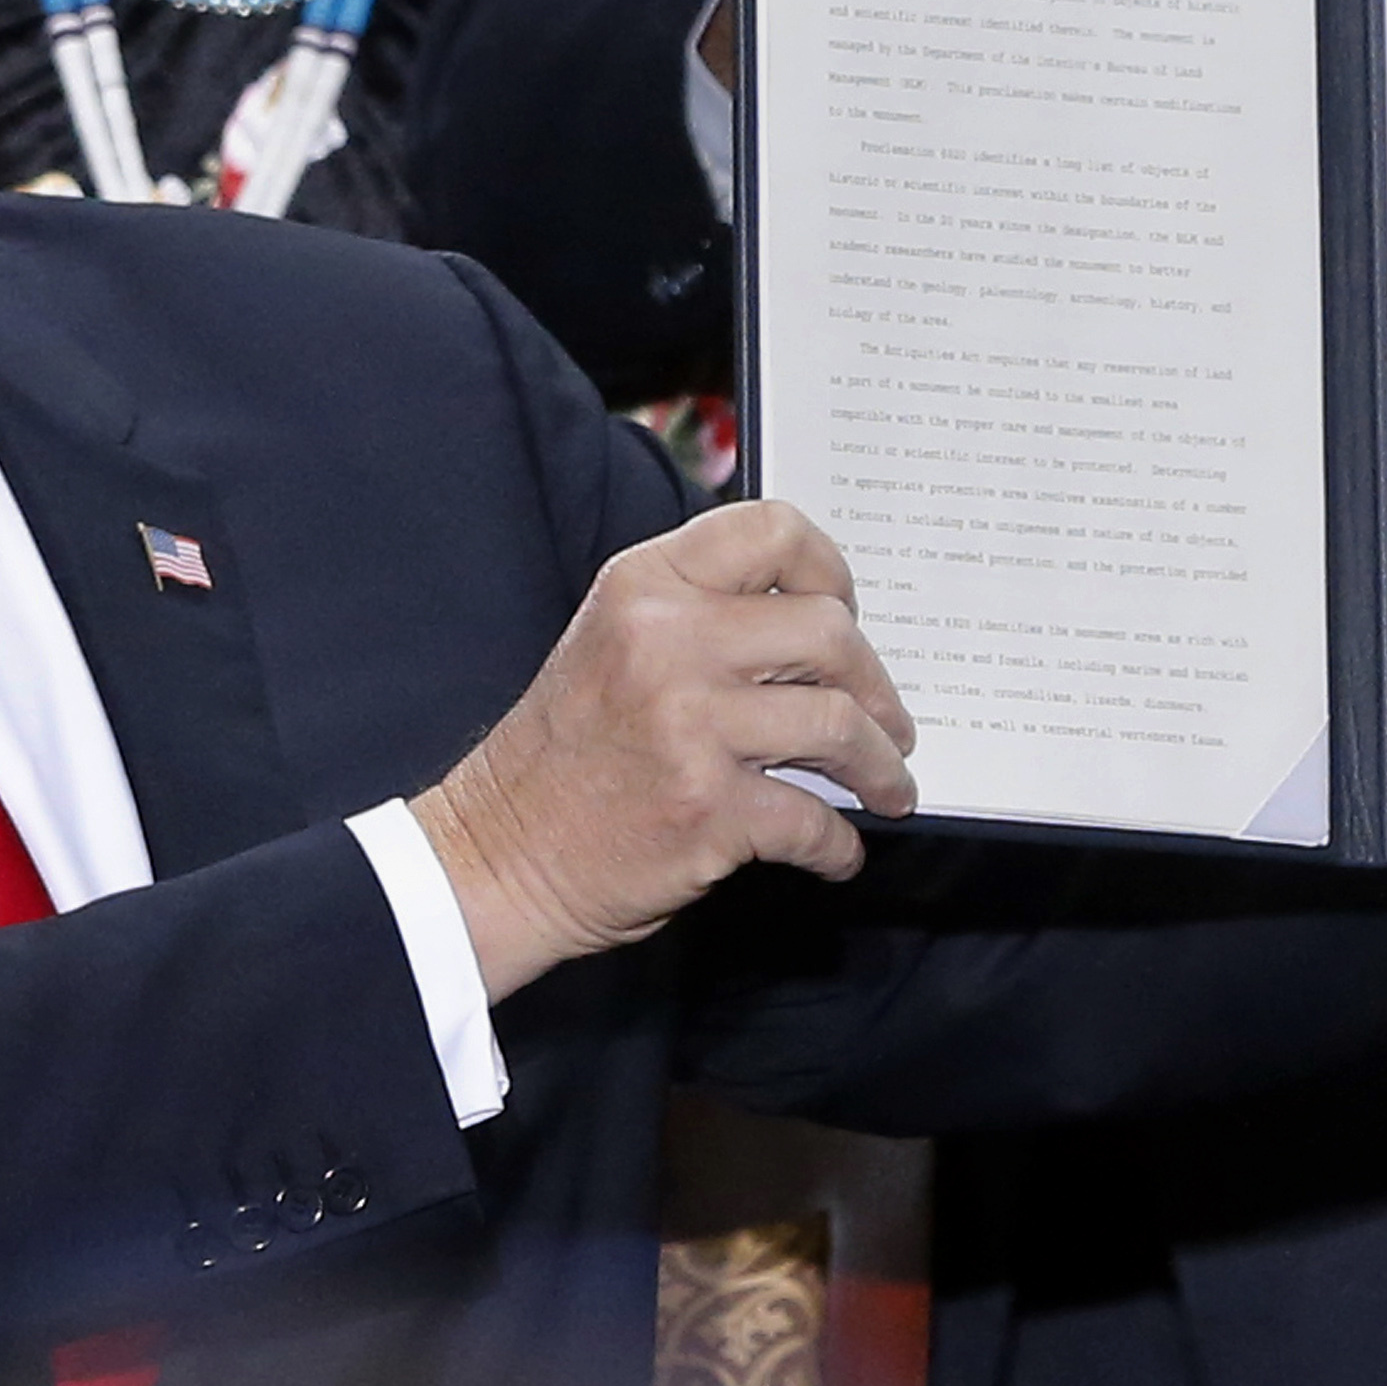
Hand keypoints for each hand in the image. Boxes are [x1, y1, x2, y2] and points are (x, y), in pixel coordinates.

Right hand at [408, 499, 916, 998]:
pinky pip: (812, 819)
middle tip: (888, 721)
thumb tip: (824, 626)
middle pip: (828, 631)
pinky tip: (838, 851)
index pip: (774, 531)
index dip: (831, 571)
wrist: (498, 855)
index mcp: (646, 584)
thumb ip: (703, 613)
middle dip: (876, 684)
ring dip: (878, 765)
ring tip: (887, 786)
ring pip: (838, 725)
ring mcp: (690, 725)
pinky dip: (839, 844)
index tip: (849, 613)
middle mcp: (668, 639)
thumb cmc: (568, 752)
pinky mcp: (706, 809)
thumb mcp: (616, 640)